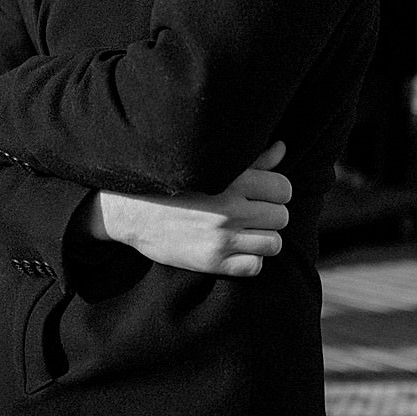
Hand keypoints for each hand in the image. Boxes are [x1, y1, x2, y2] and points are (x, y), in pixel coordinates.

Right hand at [88, 141, 291, 276]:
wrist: (132, 212)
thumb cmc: (177, 186)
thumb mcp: (215, 168)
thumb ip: (253, 162)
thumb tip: (283, 149)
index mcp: (233, 180)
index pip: (284, 189)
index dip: (277, 193)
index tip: (263, 196)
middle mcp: (230, 209)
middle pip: (281, 217)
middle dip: (270, 217)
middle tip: (251, 216)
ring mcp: (222, 238)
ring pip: (274, 244)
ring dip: (263, 239)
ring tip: (246, 234)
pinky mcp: (213, 262)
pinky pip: (254, 267)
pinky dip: (250, 261)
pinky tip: (236, 251)